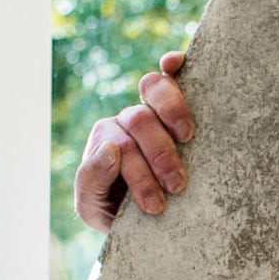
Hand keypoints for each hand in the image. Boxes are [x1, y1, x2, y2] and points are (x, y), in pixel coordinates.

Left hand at [74, 52, 194, 231]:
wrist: (144, 217)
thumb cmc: (115, 212)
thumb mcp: (92, 206)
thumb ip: (91, 180)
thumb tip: (111, 150)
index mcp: (104, 142)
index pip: (120, 148)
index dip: (140, 175)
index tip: (156, 206)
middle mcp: (124, 121)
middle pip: (140, 120)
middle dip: (160, 154)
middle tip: (177, 185)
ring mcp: (149, 107)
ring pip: (154, 89)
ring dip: (173, 112)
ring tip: (187, 139)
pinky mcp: (171, 102)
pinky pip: (168, 74)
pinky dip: (172, 65)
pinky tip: (177, 62)